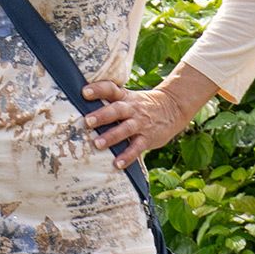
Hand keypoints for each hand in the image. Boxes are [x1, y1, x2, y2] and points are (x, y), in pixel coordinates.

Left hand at [80, 81, 200, 169]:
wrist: (174, 107)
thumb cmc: (142, 104)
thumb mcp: (129, 97)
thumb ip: (110, 101)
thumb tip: (80, 103)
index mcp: (125, 97)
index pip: (111, 89)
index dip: (98, 90)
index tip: (84, 92)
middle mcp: (132, 109)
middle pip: (116, 110)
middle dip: (102, 115)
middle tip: (87, 121)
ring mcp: (140, 124)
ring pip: (125, 129)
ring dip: (112, 137)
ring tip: (97, 144)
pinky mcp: (148, 138)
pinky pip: (137, 148)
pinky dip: (127, 156)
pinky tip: (117, 164)